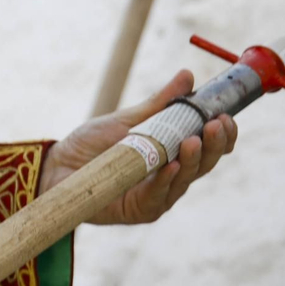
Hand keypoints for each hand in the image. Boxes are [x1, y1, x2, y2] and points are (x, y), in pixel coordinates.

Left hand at [40, 69, 238, 225]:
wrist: (58, 164)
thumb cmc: (92, 144)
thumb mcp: (129, 119)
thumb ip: (160, 103)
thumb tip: (188, 76)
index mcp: (173, 155)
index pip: (208, 148)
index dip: (223, 136)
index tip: (226, 117)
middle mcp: (171, 177)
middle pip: (204, 164)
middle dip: (214, 145)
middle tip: (216, 125)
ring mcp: (158, 196)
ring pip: (185, 180)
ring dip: (193, 160)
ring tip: (194, 141)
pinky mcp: (140, 210)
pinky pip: (159, 195)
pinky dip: (167, 180)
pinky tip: (173, 165)